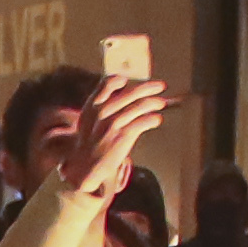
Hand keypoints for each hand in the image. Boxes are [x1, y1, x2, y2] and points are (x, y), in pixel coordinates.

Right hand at [52, 76, 176, 199]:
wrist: (86, 165)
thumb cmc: (90, 142)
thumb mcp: (88, 119)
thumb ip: (101, 104)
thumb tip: (121, 91)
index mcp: (93, 105)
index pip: (108, 83)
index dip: (120, 80)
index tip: (129, 82)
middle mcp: (103, 111)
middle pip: (131, 92)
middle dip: (149, 87)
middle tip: (160, 86)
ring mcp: (113, 123)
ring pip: (141, 106)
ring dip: (155, 102)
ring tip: (162, 103)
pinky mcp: (123, 135)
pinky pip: (144, 121)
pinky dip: (154, 119)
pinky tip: (157, 120)